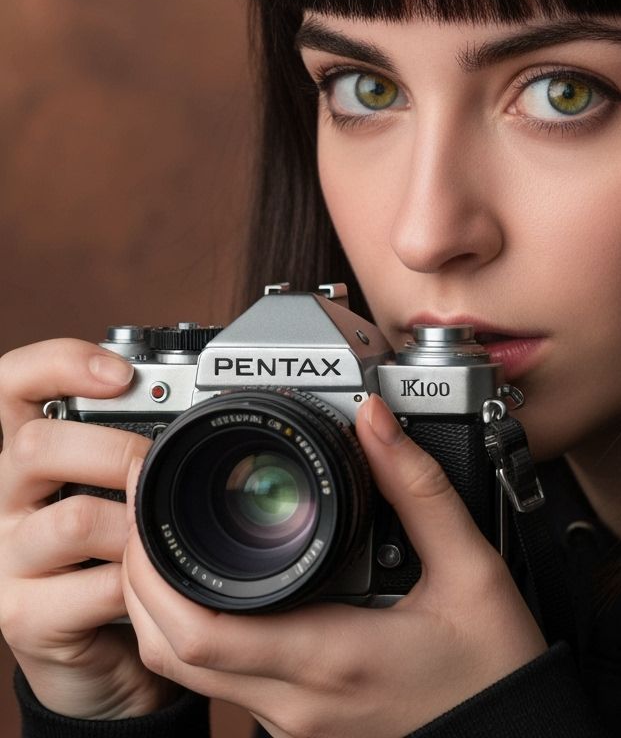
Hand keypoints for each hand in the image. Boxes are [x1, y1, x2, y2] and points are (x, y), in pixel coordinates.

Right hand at [0, 339, 181, 718]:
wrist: (100, 652)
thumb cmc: (115, 553)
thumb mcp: (121, 489)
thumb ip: (136, 442)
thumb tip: (204, 398)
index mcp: (27, 454)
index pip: (11, 384)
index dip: (58, 364)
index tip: (122, 374)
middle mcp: (3, 498)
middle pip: (35, 445)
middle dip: (115, 450)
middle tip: (156, 468)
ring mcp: (6, 558)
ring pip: (73, 519)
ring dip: (136, 525)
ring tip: (158, 534)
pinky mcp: (24, 615)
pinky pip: (94, 586)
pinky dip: (139, 583)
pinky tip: (150, 583)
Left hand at [122, 394, 547, 737]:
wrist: (516, 736)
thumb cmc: (494, 667)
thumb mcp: (471, 568)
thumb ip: (420, 490)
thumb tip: (375, 422)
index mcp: (332, 656)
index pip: (199, 630)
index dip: (150, 572)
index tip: (147, 509)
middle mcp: (297, 700)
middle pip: (170, 653)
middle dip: (138, 583)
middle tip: (146, 516)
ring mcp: (293, 722)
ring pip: (188, 673)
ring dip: (161, 610)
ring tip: (169, 543)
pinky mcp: (301, 726)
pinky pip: (222, 682)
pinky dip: (196, 633)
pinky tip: (220, 589)